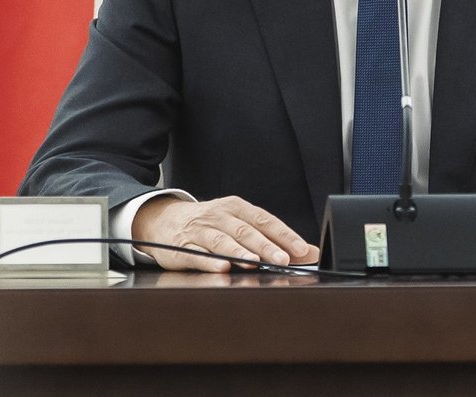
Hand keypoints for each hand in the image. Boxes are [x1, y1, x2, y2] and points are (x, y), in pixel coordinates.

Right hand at [131, 195, 318, 271]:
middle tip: (282, 259)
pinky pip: (197, 254)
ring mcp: (199, 231)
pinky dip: (210, 261)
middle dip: (265, 246)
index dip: (284, 235)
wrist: (164, 220)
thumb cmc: (210, 224)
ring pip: (221, 241)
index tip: (302, 250)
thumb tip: (310, 252)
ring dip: (238, 252)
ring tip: (253, 263)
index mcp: (237, 208)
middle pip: (245, 231)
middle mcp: (219, 216)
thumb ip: (274, 238)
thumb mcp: (240, 224)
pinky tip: (221, 267)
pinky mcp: (181, 247)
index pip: (265, 220)